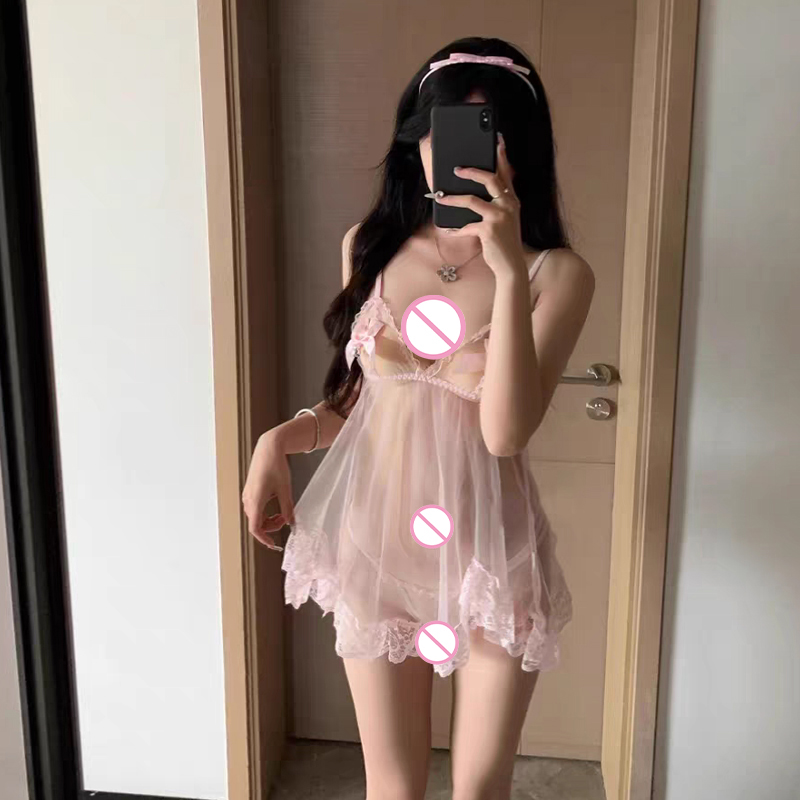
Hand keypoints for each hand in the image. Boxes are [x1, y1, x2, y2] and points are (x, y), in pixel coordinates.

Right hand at [241, 433, 294, 549]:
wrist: (268, 448)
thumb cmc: (277, 467)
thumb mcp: (286, 489)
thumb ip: (288, 509)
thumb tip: (291, 523)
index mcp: (256, 501)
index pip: (255, 528)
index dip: (264, 539)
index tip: (274, 544)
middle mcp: (248, 499)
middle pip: (256, 523)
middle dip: (270, 527)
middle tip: (285, 520)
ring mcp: (247, 494)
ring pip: (255, 516)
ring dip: (268, 519)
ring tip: (283, 512)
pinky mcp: (249, 490)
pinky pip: (255, 508)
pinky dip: (264, 512)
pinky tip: (276, 503)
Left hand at [433, 133, 526, 279]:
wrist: (510, 265)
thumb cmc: (503, 242)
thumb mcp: (503, 220)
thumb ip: (494, 205)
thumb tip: (471, 194)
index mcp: (512, 200)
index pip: (506, 173)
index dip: (501, 156)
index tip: (497, 140)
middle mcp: (508, 205)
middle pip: (490, 179)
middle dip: (472, 171)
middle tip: (456, 169)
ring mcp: (499, 217)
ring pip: (472, 200)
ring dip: (453, 198)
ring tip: (441, 197)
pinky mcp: (489, 230)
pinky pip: (467, 226)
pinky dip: (456, 229)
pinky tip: (447, 230)